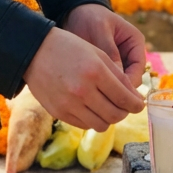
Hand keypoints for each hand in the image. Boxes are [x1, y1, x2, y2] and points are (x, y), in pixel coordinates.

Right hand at [23, 26, 143, 131]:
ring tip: (108, 107)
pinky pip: (84, 125)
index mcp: (95, 72)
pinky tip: (91, 107)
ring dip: (108, 118)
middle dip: (125, 112)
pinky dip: (92, 119)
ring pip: (101, 125)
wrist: (34, 51)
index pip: (125, 98)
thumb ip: (117, 76)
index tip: (138, 104)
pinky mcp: (59, 113)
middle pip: (115, 115)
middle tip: (124, 106)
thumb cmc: (68, 47)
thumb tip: (134, 98)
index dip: (136, 104)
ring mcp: (69, 104)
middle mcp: (82, 91)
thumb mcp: (97, 54)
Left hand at [63, 3, 146, 90]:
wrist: (74, 14)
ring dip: (109, 90)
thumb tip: (117, 78)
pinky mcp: (107, 68)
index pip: (138, 68)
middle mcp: (130, 55)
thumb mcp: (100, 30)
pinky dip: (100, 88)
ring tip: (95, 96)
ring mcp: (119, 62)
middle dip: (120, 90)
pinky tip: (89, 92)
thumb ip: (109, 51)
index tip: (114, 92)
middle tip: (104, 99)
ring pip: (119, 84)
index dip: (129, 83)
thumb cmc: (90, 17)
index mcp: (135, 42)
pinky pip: (107, 82)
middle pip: (131, 80)